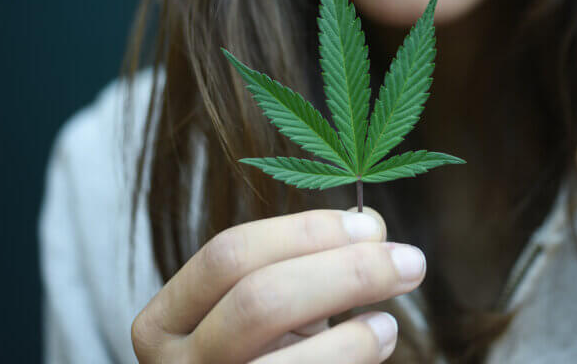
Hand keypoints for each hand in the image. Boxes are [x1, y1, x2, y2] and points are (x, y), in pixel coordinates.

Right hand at [130, 206, 425, 362]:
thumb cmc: (259, 351)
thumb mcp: (266, 301)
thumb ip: (307, 260)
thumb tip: (373, 227)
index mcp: (167, 319)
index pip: (229, 254)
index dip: (305, 232)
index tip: (370, 226)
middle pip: (261, 300)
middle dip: (346, 272)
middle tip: (409, 261)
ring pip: (288, 361)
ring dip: (356, 333)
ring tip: (391, 319)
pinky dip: (354, 356)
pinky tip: (379, 340)